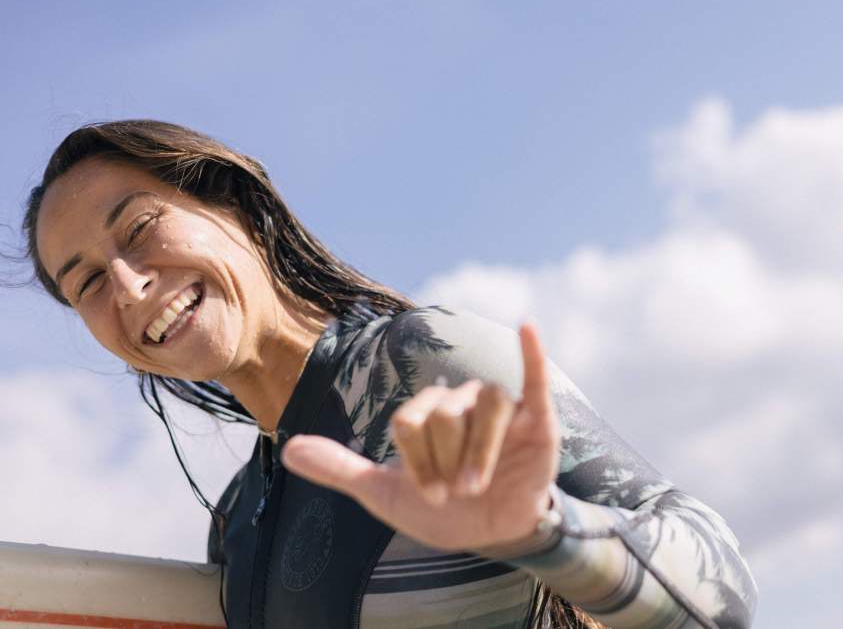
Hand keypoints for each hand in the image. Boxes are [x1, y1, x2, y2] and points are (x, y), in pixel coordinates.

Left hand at [281, 322, 559, 550]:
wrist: (491, 533)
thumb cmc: (441, 510)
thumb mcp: (385, 494)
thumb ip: (340, 469)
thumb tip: (287, 450)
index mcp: (425, 412)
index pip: (410, 420)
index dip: (416, 462)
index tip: (427, 496)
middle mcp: (461, 402)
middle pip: (446, 415)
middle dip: (446, 462)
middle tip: (456, 493)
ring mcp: (501, 409)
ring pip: (486, 408)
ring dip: (478, 451)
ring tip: (474, 487)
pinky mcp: (536, 420)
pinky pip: (533, 379)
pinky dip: (531, 354)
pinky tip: (527, 327)